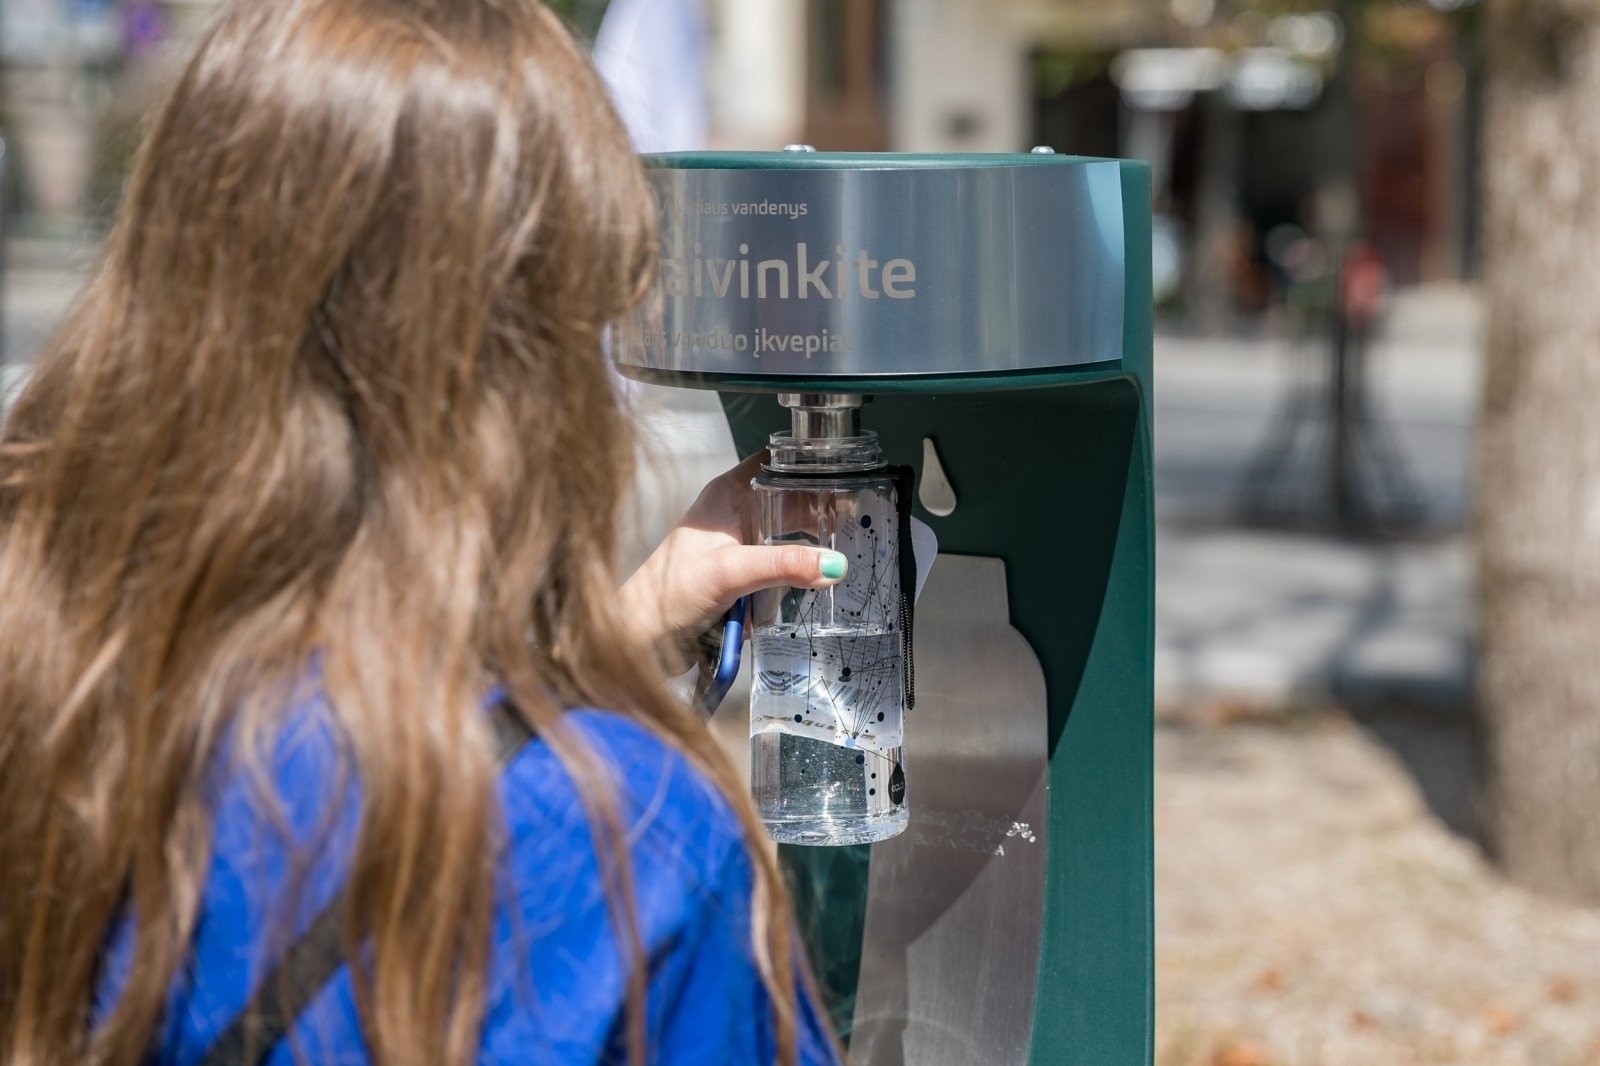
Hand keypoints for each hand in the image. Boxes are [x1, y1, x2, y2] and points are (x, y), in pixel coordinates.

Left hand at [618, 452, 848, 671]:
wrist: (640, 640)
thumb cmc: (666, 595)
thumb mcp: (730, 573)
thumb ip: (783, 565)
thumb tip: (834, 564)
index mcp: (725, 495)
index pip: (775, 462)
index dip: (807, 464)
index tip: (844, 473)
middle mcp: (732, 514)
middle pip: (787, 500)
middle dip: (817, 512)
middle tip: (854, 519)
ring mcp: (737, 546)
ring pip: (786, 537)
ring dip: (806, 549)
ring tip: (841, 550)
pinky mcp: (740, 576)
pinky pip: (778, 568)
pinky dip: (793, 576)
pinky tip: (812, 582)